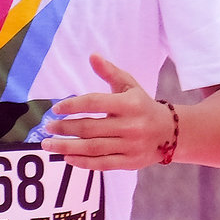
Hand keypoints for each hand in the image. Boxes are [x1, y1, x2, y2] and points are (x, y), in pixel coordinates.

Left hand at [44, 55, 177, 169]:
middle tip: (48, 127)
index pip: (95, 103)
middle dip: (64, 128)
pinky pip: (102, 164)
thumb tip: (92, 56)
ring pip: (93, 148)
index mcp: (131, 104)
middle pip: (90, 128)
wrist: (171, 132)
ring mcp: (132, 146)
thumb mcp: (130, 87)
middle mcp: (132, 125)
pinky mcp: (131, 162)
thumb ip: (110, 72)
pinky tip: (68, 157)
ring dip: (66, 147)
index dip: (72, 105)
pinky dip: (82, 162)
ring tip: (49, 145)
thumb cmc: (143, 106)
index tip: (56, 109)